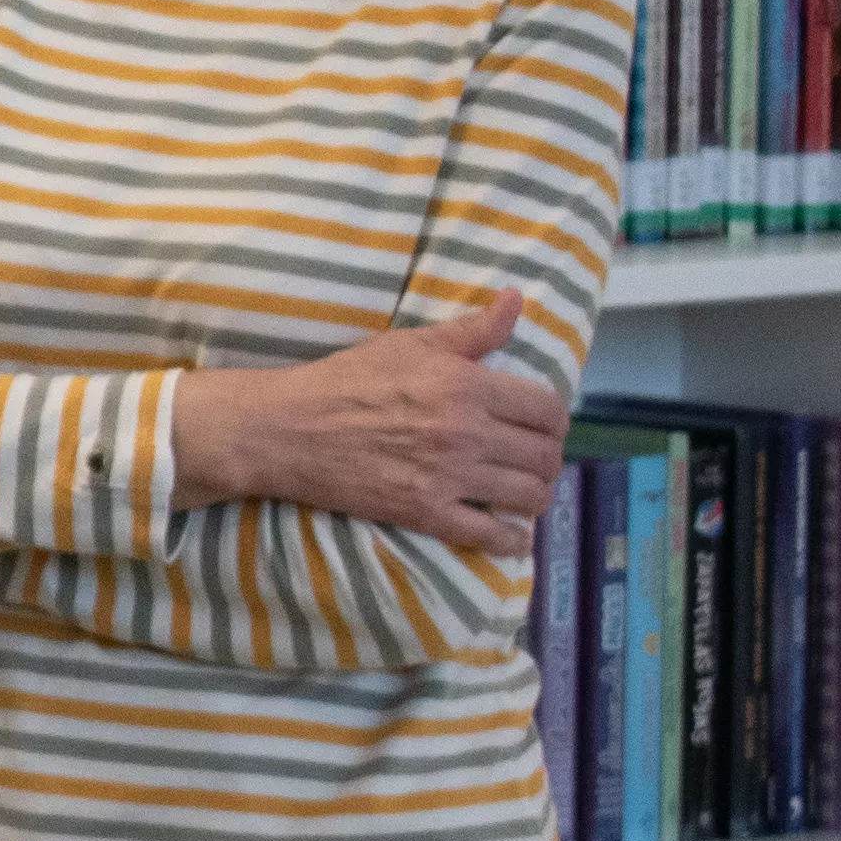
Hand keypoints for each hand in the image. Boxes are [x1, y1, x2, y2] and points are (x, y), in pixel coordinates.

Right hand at [172, 287, 571, 553]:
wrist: (286, 429)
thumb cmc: (346, 380)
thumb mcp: (408, 344)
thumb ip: (471, 330)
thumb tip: (516, 299)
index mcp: (468, 385)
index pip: (548, 410)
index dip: (553, 420)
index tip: (541, 426)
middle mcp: (467, 432)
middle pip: (545, 456)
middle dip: (547, 459)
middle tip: (531, 460)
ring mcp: (448, 476)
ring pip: (528, 495)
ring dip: (535, 496)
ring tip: (521, 491)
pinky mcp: (425, 512)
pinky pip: (491, 535)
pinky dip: (512, 540)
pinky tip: (511, 535)